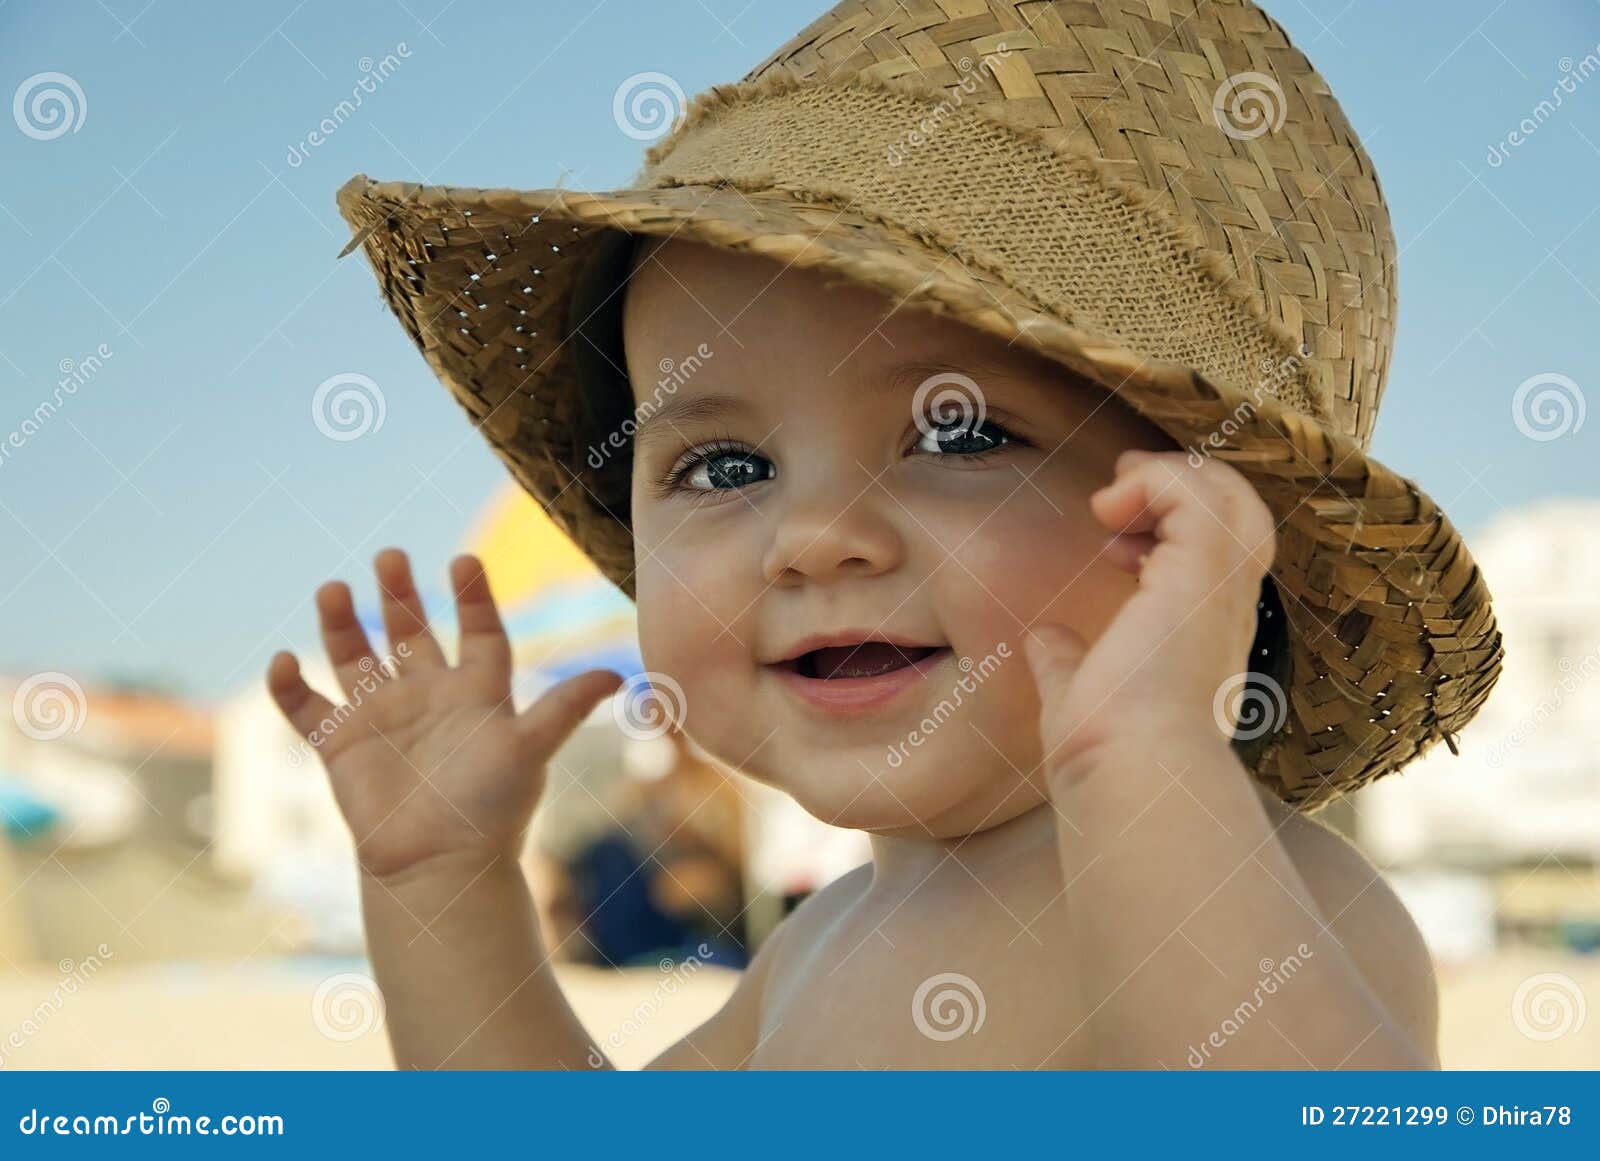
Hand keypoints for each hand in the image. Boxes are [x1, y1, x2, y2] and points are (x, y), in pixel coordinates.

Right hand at [265, 547, 622, 881]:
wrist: (439, 867)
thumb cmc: (490, 809)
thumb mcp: (530, 749)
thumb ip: (565, 708)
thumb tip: (620, 677)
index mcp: (476, 693)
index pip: (479, 631)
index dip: (473, 597)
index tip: (464, 559)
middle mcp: (428, 697)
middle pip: (411, 633)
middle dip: (398, 594)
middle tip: (391, 554)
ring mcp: (382, 719)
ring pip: (354, 657)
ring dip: (341, 624)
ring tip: (334, 589)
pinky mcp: (341, 747)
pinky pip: (307, 709)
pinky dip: (290, 688)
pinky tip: (284, 661)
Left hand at [1021, 449, 1276, 787]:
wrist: (1132, 771)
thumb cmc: (1106, 753)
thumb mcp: (1082, 695)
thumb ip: (1068, 664)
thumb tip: (1045, 641)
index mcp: (1203, 638)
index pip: (1215, 559)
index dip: (1169, 530)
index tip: (1112, 542)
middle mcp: (1224, 612)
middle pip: (1239, 516)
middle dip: (1182, 485)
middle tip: (1121, 485)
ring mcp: (1220, 592)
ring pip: (1231, 497)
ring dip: (1171, 476)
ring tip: (1116, 487)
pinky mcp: (1202, 574)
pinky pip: (1198, 495)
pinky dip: (1156, 481)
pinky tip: (1109, 504)